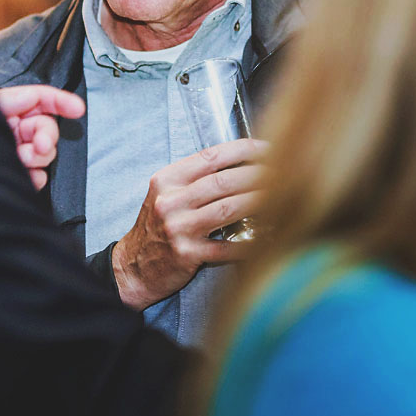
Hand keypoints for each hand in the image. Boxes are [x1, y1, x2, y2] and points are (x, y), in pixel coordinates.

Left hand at [0, 85, 85, 189]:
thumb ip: (12, 101)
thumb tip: (38, 98)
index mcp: (8, 108)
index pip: (42, 97)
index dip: (61, 101)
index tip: (78, 109)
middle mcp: (15, 129)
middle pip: (47, 127)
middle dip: (46, 136)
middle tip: (37, 146)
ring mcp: (16, 153)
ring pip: (45, 152)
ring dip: (37, 157)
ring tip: (19, 161)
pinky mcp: (16, 175)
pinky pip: (38, 175)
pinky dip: (35, 177)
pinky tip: (25, 177)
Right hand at [111, 138, 266, 309]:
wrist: (132, 267)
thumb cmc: (156, 228)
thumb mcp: (166, 194)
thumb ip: (195, 178)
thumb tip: (240, 163)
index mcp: (167, 180)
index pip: (210, 157)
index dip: (242, 150)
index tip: (266, 148)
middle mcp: (170, 201)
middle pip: (223, 181)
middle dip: (258, 175)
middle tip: (282, 172)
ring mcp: (178, 228)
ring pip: (229, 209)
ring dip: (259, 202)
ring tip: (281, 197)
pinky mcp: (187, 254)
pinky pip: (226, 247)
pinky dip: (250, 242)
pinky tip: (268, 237)